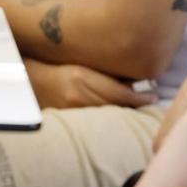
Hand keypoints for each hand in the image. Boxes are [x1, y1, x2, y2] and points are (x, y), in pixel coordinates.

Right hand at [29, 60, 156, 109]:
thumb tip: (132, 79)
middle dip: (136, 106)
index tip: (154, 96)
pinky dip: (110, 121)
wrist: (32, 81)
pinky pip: (96, 121)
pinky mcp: (70, 120)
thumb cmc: (58, 67)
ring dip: (125, 114)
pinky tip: (118, 118)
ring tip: (139, 111)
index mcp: (82, 79)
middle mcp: (79, 96)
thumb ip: (104, 72)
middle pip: (116, 106)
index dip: (140, 97)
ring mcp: (74, 111)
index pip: (119, 92)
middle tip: (151, 103)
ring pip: (108, 115)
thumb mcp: (81, 64)